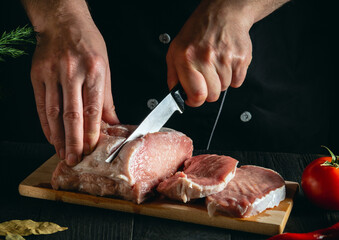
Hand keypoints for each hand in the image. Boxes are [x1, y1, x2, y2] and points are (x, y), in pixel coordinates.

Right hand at [24, 0, 118, 165]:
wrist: (64, 22)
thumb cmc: (88, 44)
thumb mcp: (105, 68)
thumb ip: (107, 99)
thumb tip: (113, 123)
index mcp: (94, 71)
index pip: (93, 109)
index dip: (91, 133)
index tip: (91, 149)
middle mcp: (72, 73)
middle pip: (72, 115)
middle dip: (73, 141)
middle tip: (74, 159)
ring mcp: (52, 74)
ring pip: (54, 112)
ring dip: (57, 137)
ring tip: (61, 152)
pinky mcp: (37, 75)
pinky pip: (41, 105)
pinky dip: (45, 124)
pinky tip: (50, 136)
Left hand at [166, 0, 287, 106]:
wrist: (222, 13)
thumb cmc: (198, 31)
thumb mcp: (175, 50)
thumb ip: (173, 75)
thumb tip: (176, 94)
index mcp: (187, 58)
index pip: (196, 95)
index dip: (195, 101)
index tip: (194, 98)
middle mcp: (206, 58)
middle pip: (212, 96)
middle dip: (208, 91)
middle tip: (206, 78)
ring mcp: (225, 58)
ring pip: (225, 88)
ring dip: (220, 81)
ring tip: (216, 65)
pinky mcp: (241, 58)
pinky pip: (238, 82)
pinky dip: (233, 77)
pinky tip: (226, 63)